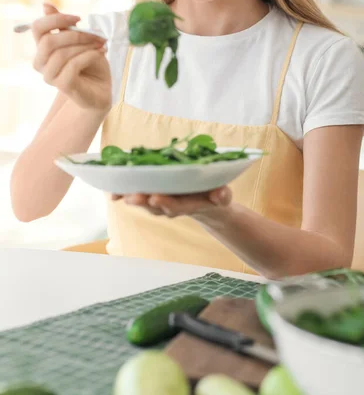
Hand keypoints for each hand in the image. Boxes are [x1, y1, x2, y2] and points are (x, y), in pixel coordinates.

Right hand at [32, 3, 111, 111]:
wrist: (101, 89)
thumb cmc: (90, 64)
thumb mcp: (79, 41)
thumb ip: (64, 27)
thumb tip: (46, 5)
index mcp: (42, 49)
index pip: (37, 28)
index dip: (56, 19)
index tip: (78, 18)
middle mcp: (41, 63)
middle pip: (48, 41)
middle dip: (75, 35)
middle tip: (97, 35)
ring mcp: (50, 76)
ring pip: (61, 54)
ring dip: (85, 46)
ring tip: (101, 45)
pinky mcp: (62, 86)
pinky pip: (73, 65)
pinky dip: (89, 55)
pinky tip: (100, 53)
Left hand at [111, 186, 232, 217]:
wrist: (206, 203)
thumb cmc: (214, 196)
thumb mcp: (222, 196)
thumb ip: (222, 196)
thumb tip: (221, 194)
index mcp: (187, 205)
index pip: (175, 206)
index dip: (166, 203)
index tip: (156, 198)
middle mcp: (170, 206)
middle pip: (154, 206)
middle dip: (143, 202)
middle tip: (132, 196)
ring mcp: (159, 202)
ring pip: (143, 201)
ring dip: (129, 197)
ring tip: (117, 192)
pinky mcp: (151, 194)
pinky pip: (136, 194)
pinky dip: (123, 191)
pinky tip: (110, 187)